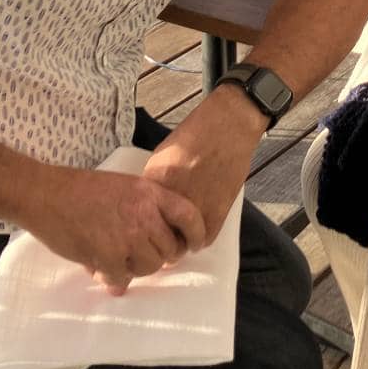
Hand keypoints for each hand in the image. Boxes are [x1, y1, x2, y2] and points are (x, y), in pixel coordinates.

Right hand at [23, 167, 204, 295]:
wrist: (45, 194)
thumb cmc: (80, 189)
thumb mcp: (122, 187)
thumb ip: (143, 210)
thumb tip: (154, 242)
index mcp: (149, 192)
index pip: (189, 216)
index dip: (196, 235)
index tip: (194, 246)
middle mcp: (144, 214)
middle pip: (170, 249)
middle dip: (159, 256)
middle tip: (141, 256)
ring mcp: (128, 236)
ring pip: (150, 267)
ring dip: (136, 269)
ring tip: (119, 261)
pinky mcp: (108, 256)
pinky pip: (123, 278)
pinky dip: (113, 279)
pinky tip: (101, 270)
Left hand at [140, 82, 268, 251]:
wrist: (229, 125)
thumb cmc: (195, 135)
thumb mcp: (162, 154)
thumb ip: (155, 181)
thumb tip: (148, 204)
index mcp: (156, 179)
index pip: (138, 217)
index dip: (139, 226)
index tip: (140, 232)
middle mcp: (174, 195)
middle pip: (158, 233)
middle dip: (156, 239)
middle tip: (157, 242)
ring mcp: (198, 205)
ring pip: (181, 242)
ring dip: (178, 244)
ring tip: (177, 240)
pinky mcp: (219, 210)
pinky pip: (205, 238)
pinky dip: (199, 240)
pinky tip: (196, 235)